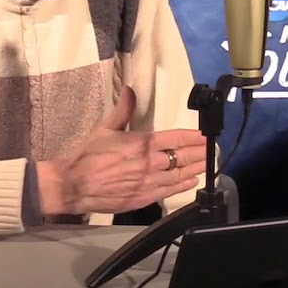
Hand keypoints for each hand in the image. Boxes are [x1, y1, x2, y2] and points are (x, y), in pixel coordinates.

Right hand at [38, 85, 206, 214]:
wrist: (75, 184)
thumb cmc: (89, 155)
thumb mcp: (106, 128)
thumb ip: (123, 110)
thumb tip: (129, 90)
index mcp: (143, 143)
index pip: (176, 138)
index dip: (193, 137)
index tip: (204, 136)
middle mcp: (151, 162)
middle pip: (182, 157)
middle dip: (199, 154)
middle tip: (212, 151)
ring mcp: (149, 182)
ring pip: (179, 174)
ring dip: (195, 169)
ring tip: (207, 165)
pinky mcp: (144, 197)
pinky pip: (169, 191)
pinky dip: (182, 186)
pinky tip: (191, 182)